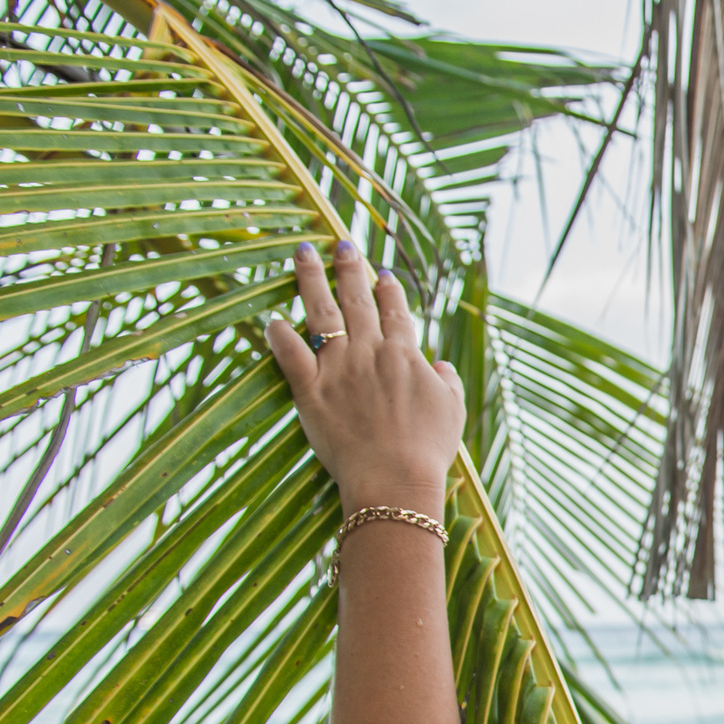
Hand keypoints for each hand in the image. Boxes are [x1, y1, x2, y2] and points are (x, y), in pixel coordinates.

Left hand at [265, 240, 465, 511]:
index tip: (381, 272)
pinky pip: (289, 354)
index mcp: (404, 353)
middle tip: (341, 243)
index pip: (394, 309)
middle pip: (356, 298)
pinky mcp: (310, 391)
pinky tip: (271, 318)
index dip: (388, 288)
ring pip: (320, 311)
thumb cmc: (428, 449)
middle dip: (348, 266)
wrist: (394, 479)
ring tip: (302, 252)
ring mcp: (336, 368)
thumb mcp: (452, 410)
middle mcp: (368, 351)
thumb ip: (446, 381)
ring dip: (310, 278)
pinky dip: (279, 334)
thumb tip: (438, 365)